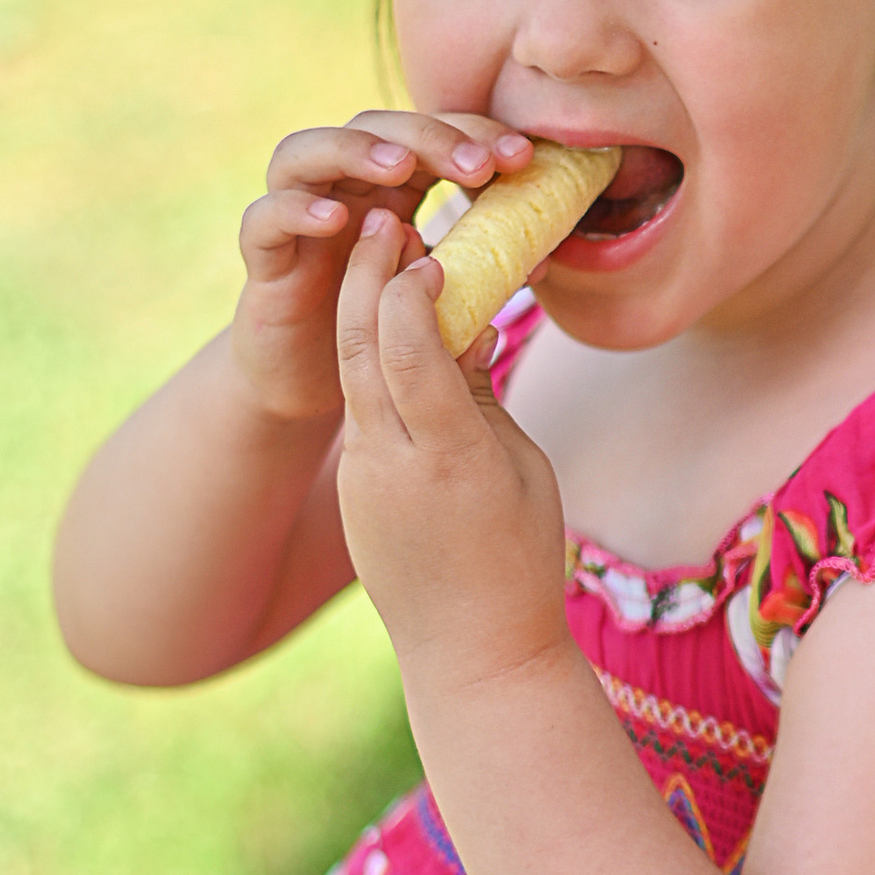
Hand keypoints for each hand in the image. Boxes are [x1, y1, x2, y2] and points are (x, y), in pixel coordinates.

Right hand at [231, 109, 536, 427]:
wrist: (316, 385)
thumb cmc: (385, 329)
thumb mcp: (442, 294)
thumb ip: (480, 268)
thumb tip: (543, 258)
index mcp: (391, 186)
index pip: (431, 134)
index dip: (475, 135)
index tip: (524, 158)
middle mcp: (341, 187)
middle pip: (374, 127)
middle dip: (428, 135)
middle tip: (477, 163)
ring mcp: (296, 216)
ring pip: (305, 152)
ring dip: (355, 151)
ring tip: (400, 166)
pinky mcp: (263, 258)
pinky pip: (265, 218)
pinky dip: (295, 210)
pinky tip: (335, 220)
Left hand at [333, 206, 571, 690]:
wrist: (471, 655)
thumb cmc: (519, 563)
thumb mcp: (523, 472)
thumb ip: (486, 397)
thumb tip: (470, 328)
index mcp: (447, 458)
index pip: (411, 349)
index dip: (413, 290)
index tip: (430, 248)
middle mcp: (391, 464)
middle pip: (363, 349)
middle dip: (369, 277)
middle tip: (386, 220)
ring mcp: (364, 479)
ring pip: (352, 375)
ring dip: (361, 310)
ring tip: (380, 258)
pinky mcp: (355, 491)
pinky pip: (359, 410)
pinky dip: (370, 360)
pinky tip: (388, 330)